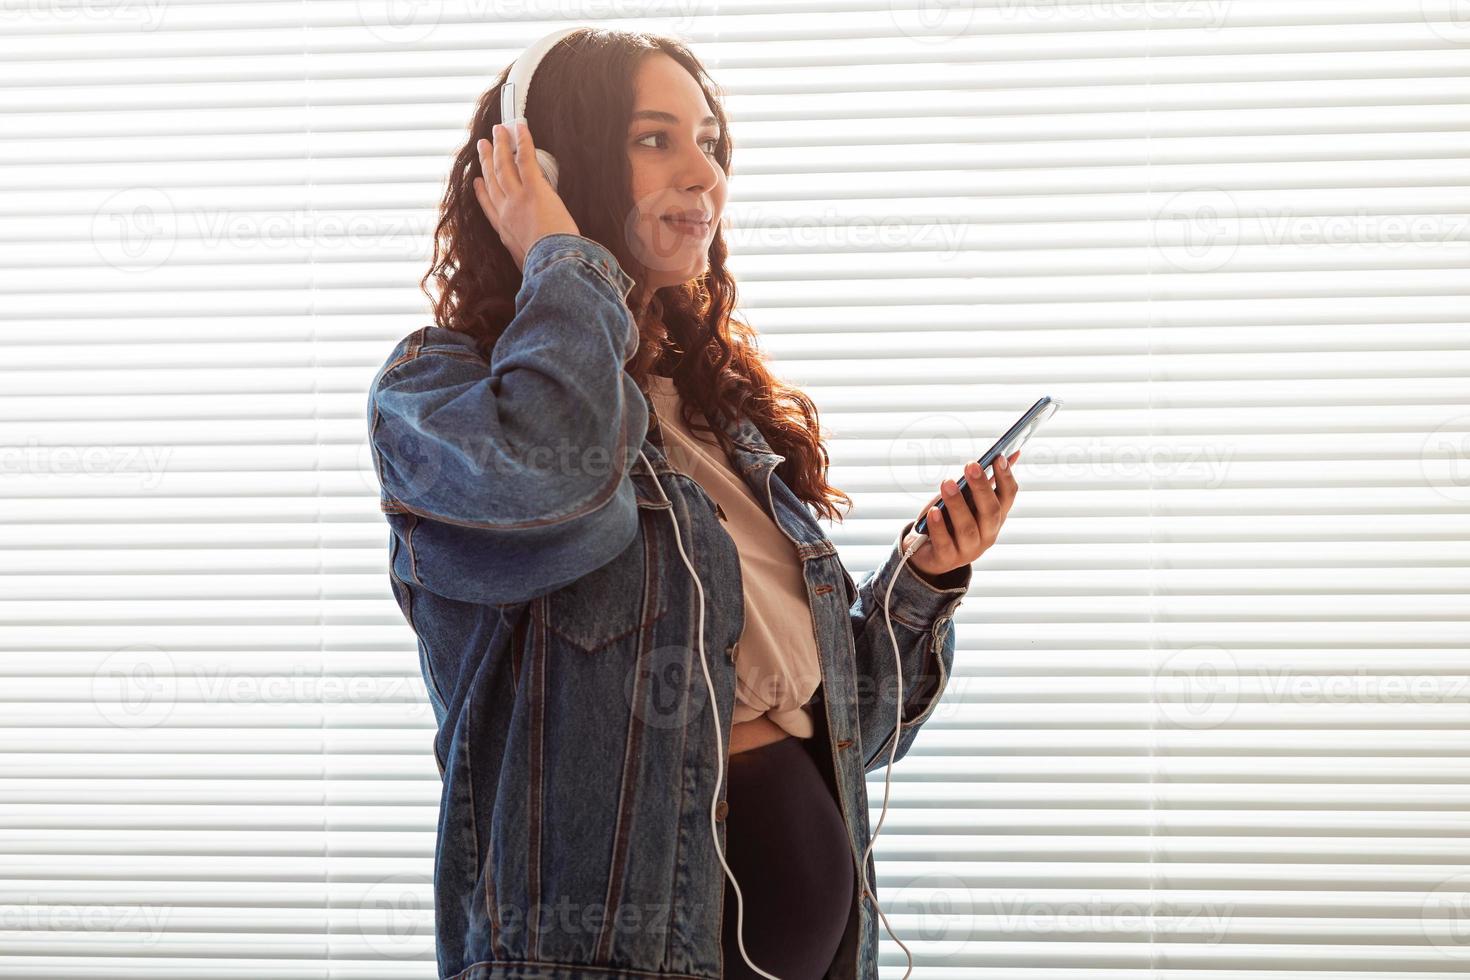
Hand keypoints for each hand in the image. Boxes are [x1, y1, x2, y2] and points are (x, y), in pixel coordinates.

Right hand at [472, 120, 579, 272]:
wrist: (553, 268)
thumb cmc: (545, 272)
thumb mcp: (529, 268)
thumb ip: (528, 260)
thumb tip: (534, 264)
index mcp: (505, 232)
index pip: (490, 208)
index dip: (481, 192)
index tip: (477, 182)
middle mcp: (507, 212)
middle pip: (493, 181)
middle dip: (487, 161)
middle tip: (483, 145)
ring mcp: (518, 199)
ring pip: (504, 166)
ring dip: (500, 146)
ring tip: (498, 130)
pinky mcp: (534, 189)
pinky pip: (525, 159)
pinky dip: (522, 141)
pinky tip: (520, 127)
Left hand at [903, 450, 1020, 580]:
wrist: (926, 551)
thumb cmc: (949, 519)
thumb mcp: (966, 499)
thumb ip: (983, 481)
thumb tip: (1006, 453)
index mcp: (995, 518)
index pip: (1008, 497)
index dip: (1006, 477)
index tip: (999, 456)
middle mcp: (987, 535)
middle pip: (991, 512)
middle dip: (982, 487)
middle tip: (971, 465)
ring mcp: (968, 550)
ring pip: (967, 528)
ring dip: (957, 504)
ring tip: (947, 483)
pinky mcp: (947, 559)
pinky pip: (944, 543)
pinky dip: (939, 527)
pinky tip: (933, 511)